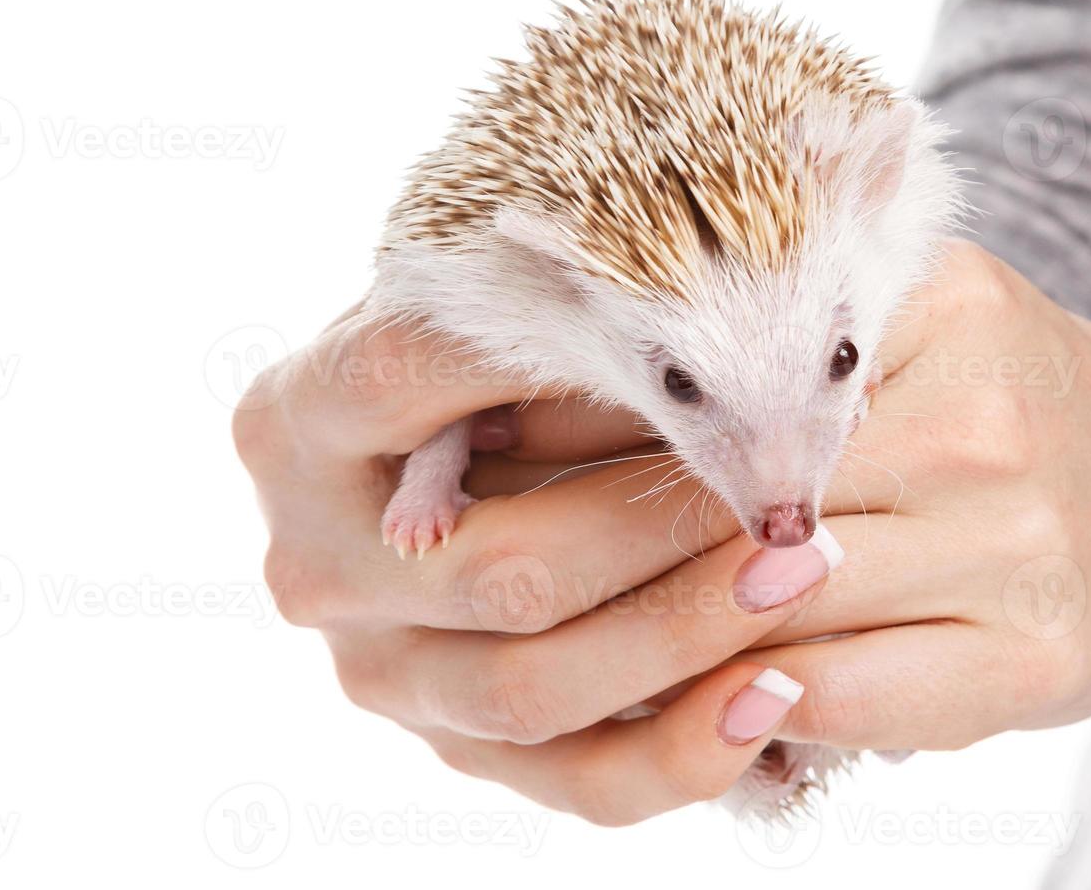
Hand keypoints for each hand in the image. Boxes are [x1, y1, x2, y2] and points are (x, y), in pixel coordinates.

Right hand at [233, 308, 849, 824]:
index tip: (679, 332)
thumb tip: (681, 318)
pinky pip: (578, 784)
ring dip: (687, 633)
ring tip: (796, 571)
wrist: (467, 456)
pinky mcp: (456, 748)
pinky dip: (686, 753)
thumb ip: (541, 316)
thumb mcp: (486, 306)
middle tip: (777, 492)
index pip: (405, 379)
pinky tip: (773, 698)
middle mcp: (315, 561)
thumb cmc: (486, 353)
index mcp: (294, 422)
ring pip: (533, 690)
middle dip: (656, 529)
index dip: (541, 355)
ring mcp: (380, 669)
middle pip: (498, 570)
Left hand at [234, 239, 1090, 824]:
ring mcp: (1016, 538)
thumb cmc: (987, 409)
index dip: (566, 414)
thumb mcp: (894, 325)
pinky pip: (840, 694)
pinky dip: (744, 709)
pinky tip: (685, 698)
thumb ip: (751, 339)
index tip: (459, 449)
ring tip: (527, 637)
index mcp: (925, 300)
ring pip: (761, 607)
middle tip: (457, 555)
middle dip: (575, 539)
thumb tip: (536, 373)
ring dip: (638, 637)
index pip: (702, 363)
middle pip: (716, 494)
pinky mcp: (1035, 656)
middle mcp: (976, 409)